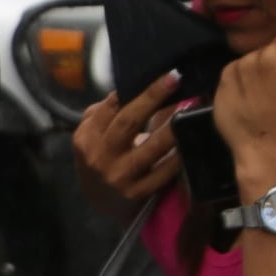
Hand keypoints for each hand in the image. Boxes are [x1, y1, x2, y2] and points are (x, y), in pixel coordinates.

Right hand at [71, 71, 186, 209]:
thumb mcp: (91, 135)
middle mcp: (100, 156)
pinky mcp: (136, 193)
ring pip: (150, 146)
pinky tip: (189, 140)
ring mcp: (119, 176)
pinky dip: (177, 156)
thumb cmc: (100, 157)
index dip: (135, 89)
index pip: (110, 107)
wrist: (101, 200)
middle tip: (175, 78)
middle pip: (128, 121)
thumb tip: (132, 87)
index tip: (161, 75)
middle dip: (153, 97)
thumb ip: (105, 112)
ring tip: (189, 106)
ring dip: (172, 125)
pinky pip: (162, 172)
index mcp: (86, 138)